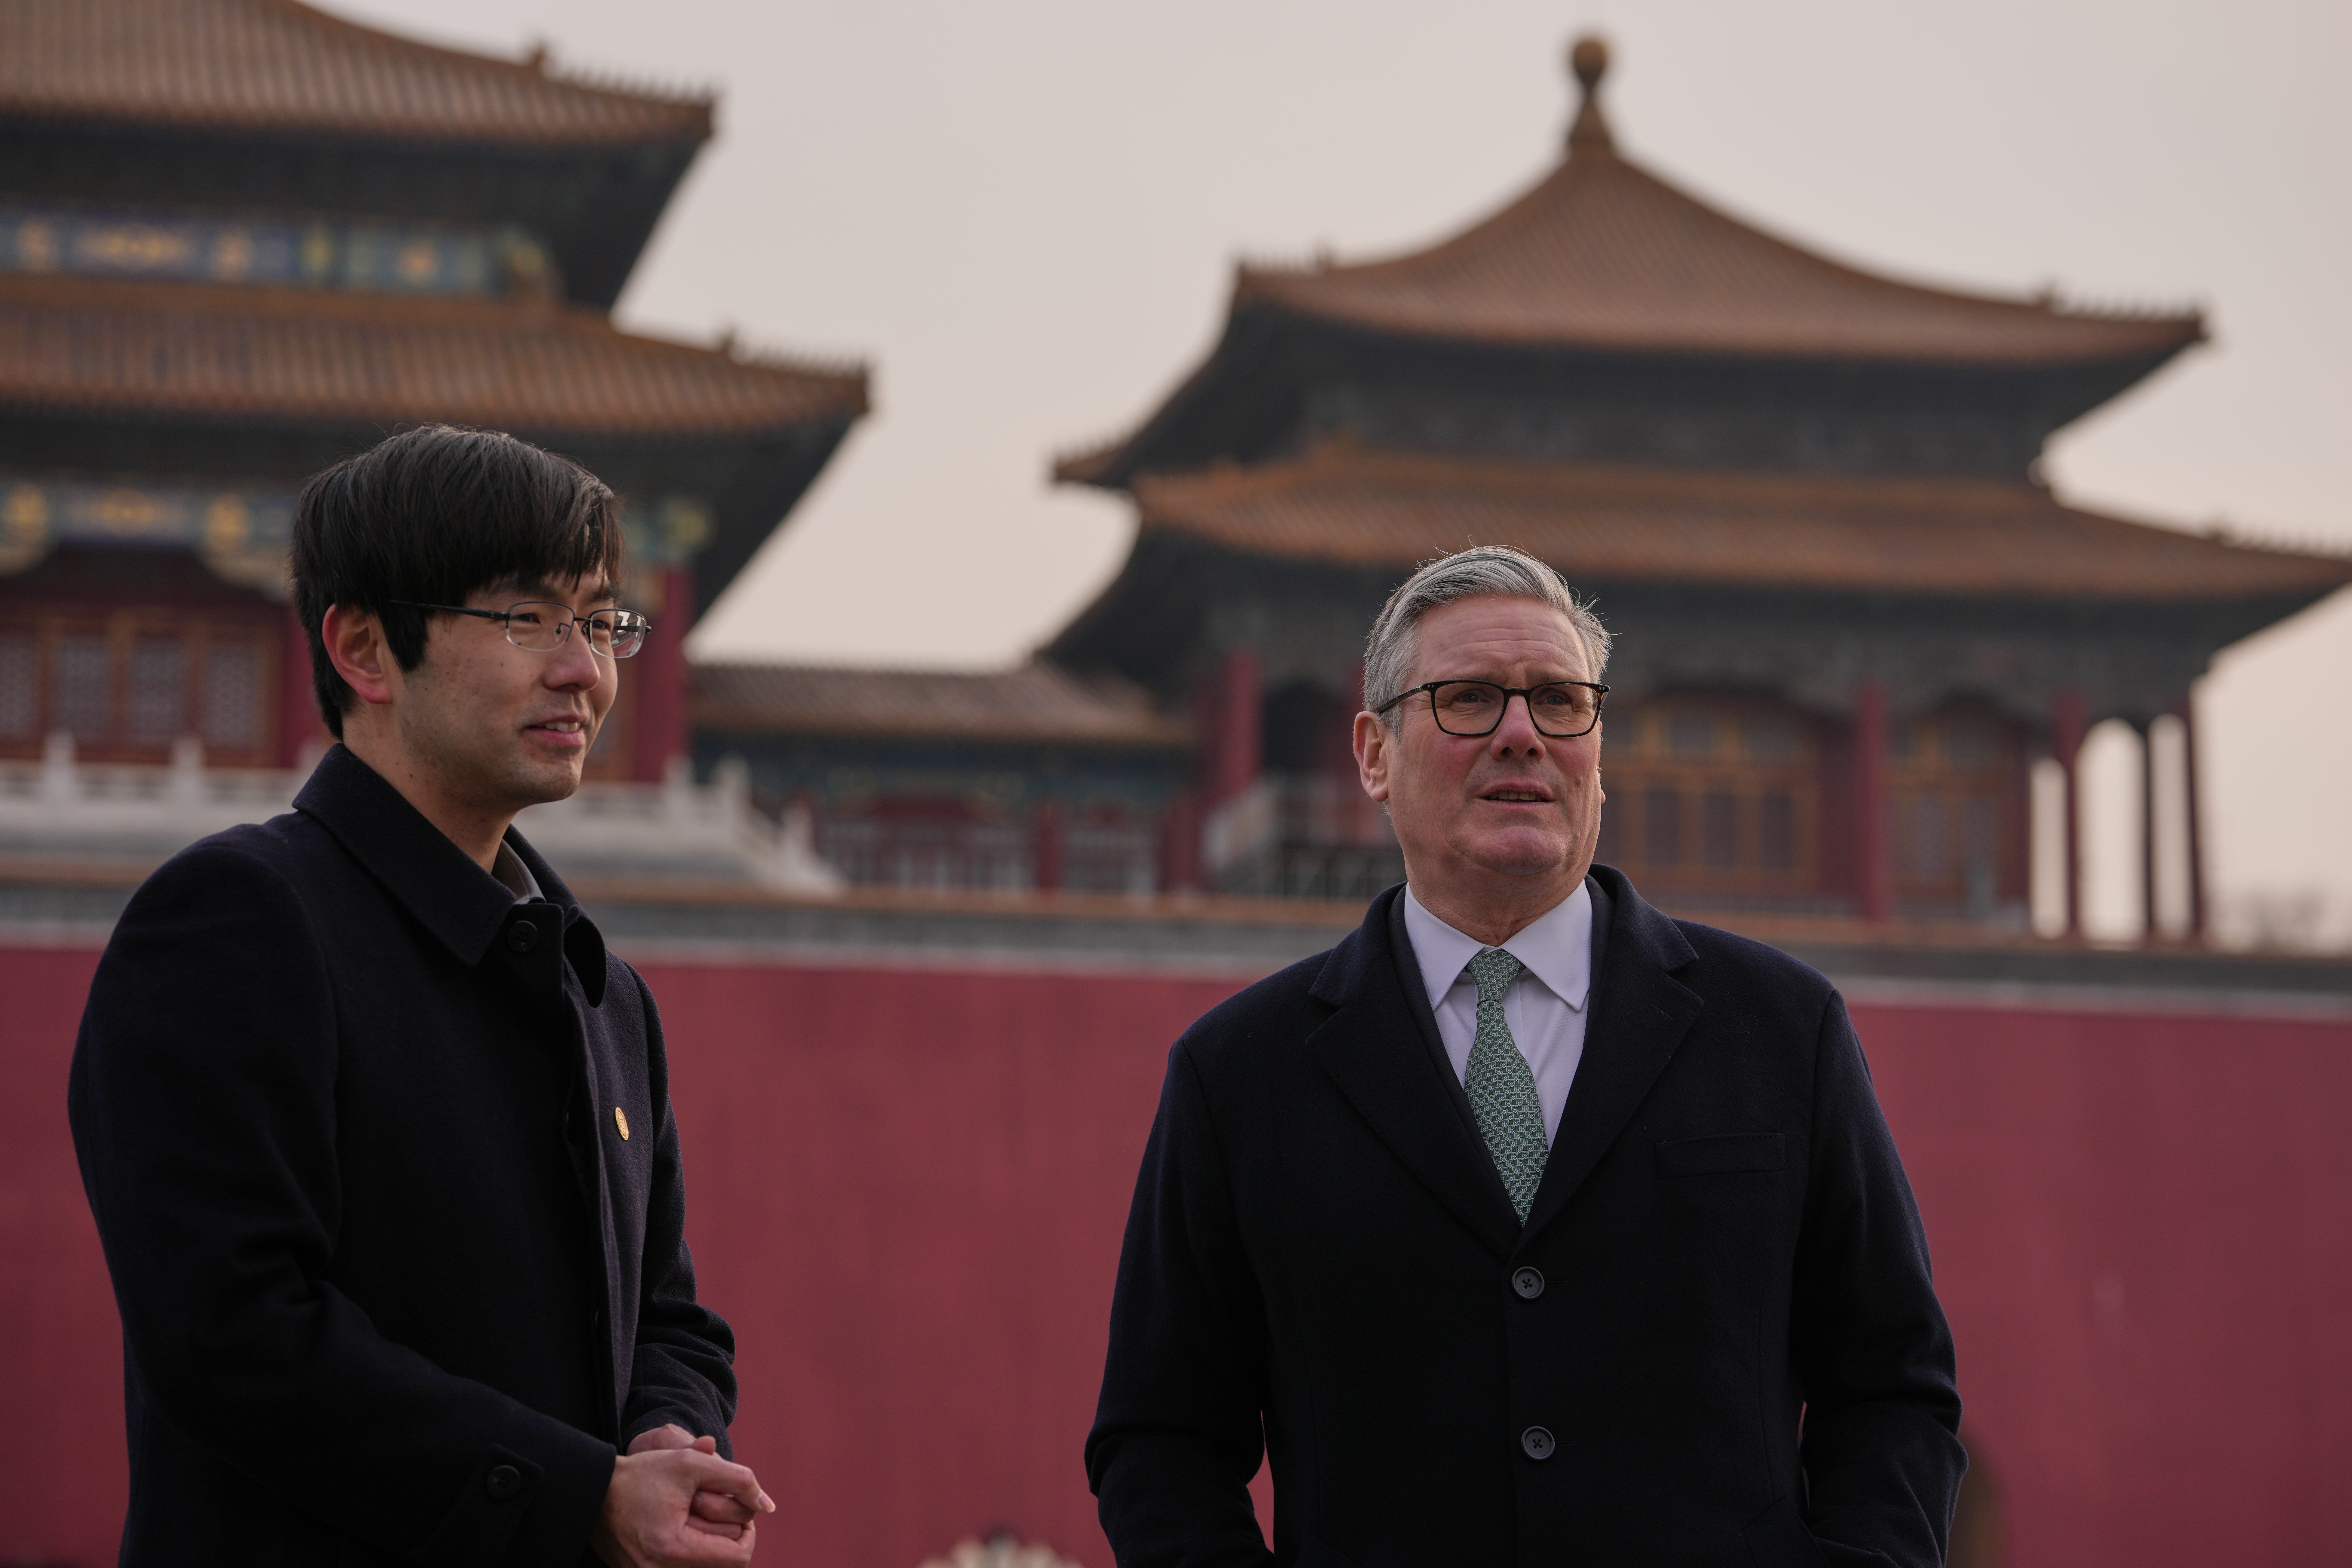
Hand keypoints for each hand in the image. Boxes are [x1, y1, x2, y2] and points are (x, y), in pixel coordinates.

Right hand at [593, 1444, 773, 1566]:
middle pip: (724, 1565)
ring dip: (712, 1545)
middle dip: (729, 1534)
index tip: (742, 1509)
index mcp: (674, 1550)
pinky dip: (694, 1552)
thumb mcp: (692, 1465)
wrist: (594, 1491)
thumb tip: (768, 1505)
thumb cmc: (642, 1475)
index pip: (738, 1557)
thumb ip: (738, 1480)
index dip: (749, 1531)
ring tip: (702, 1518)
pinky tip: (687, 1529)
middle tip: (720, 1509)